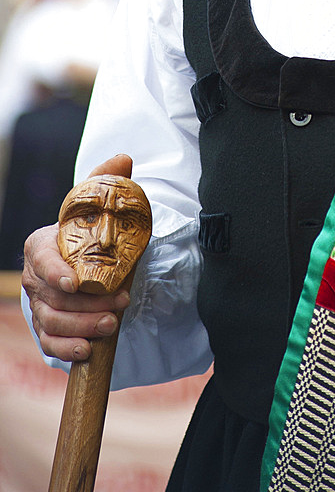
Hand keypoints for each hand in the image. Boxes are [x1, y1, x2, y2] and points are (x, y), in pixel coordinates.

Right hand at [22, 154, 133, 361]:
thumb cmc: (90, 232)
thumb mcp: (97, 205)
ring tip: (112, 324)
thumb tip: (124, 159)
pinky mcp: (48, 326)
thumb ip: (106, 181)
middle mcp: (35, 276)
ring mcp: (39, 303)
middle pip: (52, 295)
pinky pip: (49, 343)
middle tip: (119, 303)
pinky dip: (67, 349)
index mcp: (42, 244)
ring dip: (83, 326)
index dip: (56, 272)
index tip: (76, 282)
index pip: (41, 258)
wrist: (89, 260)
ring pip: (51, 321)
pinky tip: (89, 349)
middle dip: (86, 304)